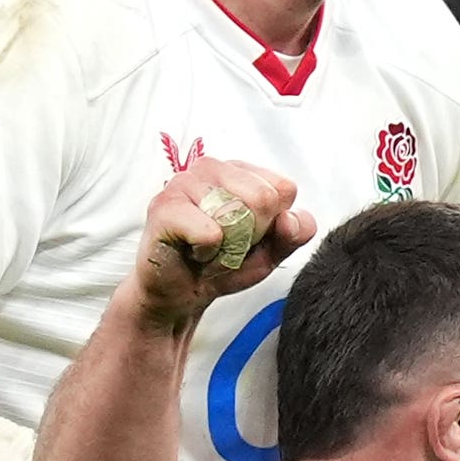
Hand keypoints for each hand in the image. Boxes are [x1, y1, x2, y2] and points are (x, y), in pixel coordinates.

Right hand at [133, 157, 309, 332]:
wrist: (181, 293)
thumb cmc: (222, 264)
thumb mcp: (271, 252)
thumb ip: (293, 234)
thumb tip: (289, 219)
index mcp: (241, 172)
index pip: (283, 189)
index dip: (272, 224)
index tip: (251, 235)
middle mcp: (213, 168)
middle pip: (264, 197)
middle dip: (252, 234)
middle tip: (227, 244)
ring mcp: (186, 182)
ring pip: (236, 214)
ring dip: (227, 247)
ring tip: (209, 248)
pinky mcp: (165, 206)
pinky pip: (209, 231)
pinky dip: (208, 252)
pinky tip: (194, 250)